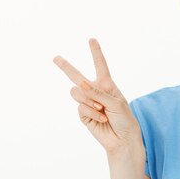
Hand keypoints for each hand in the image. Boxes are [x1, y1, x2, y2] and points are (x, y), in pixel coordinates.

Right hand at [53, 38, 142, 156]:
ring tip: (102, 109)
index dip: (95, 52)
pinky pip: (81, 107)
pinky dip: (91, 112)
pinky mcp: (83, 114)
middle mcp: (95, 91)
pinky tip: (101, 118)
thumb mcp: (116, 102)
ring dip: (89, 100)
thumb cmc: (124, 119)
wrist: (122, 139)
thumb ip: (98, 92)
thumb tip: (80, 84)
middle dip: (65, 66)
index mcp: (107, 85)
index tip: (91, 39)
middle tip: (55, 57)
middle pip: (77, 76)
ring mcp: (87, 103)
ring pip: (77, 93)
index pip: (100, 65)